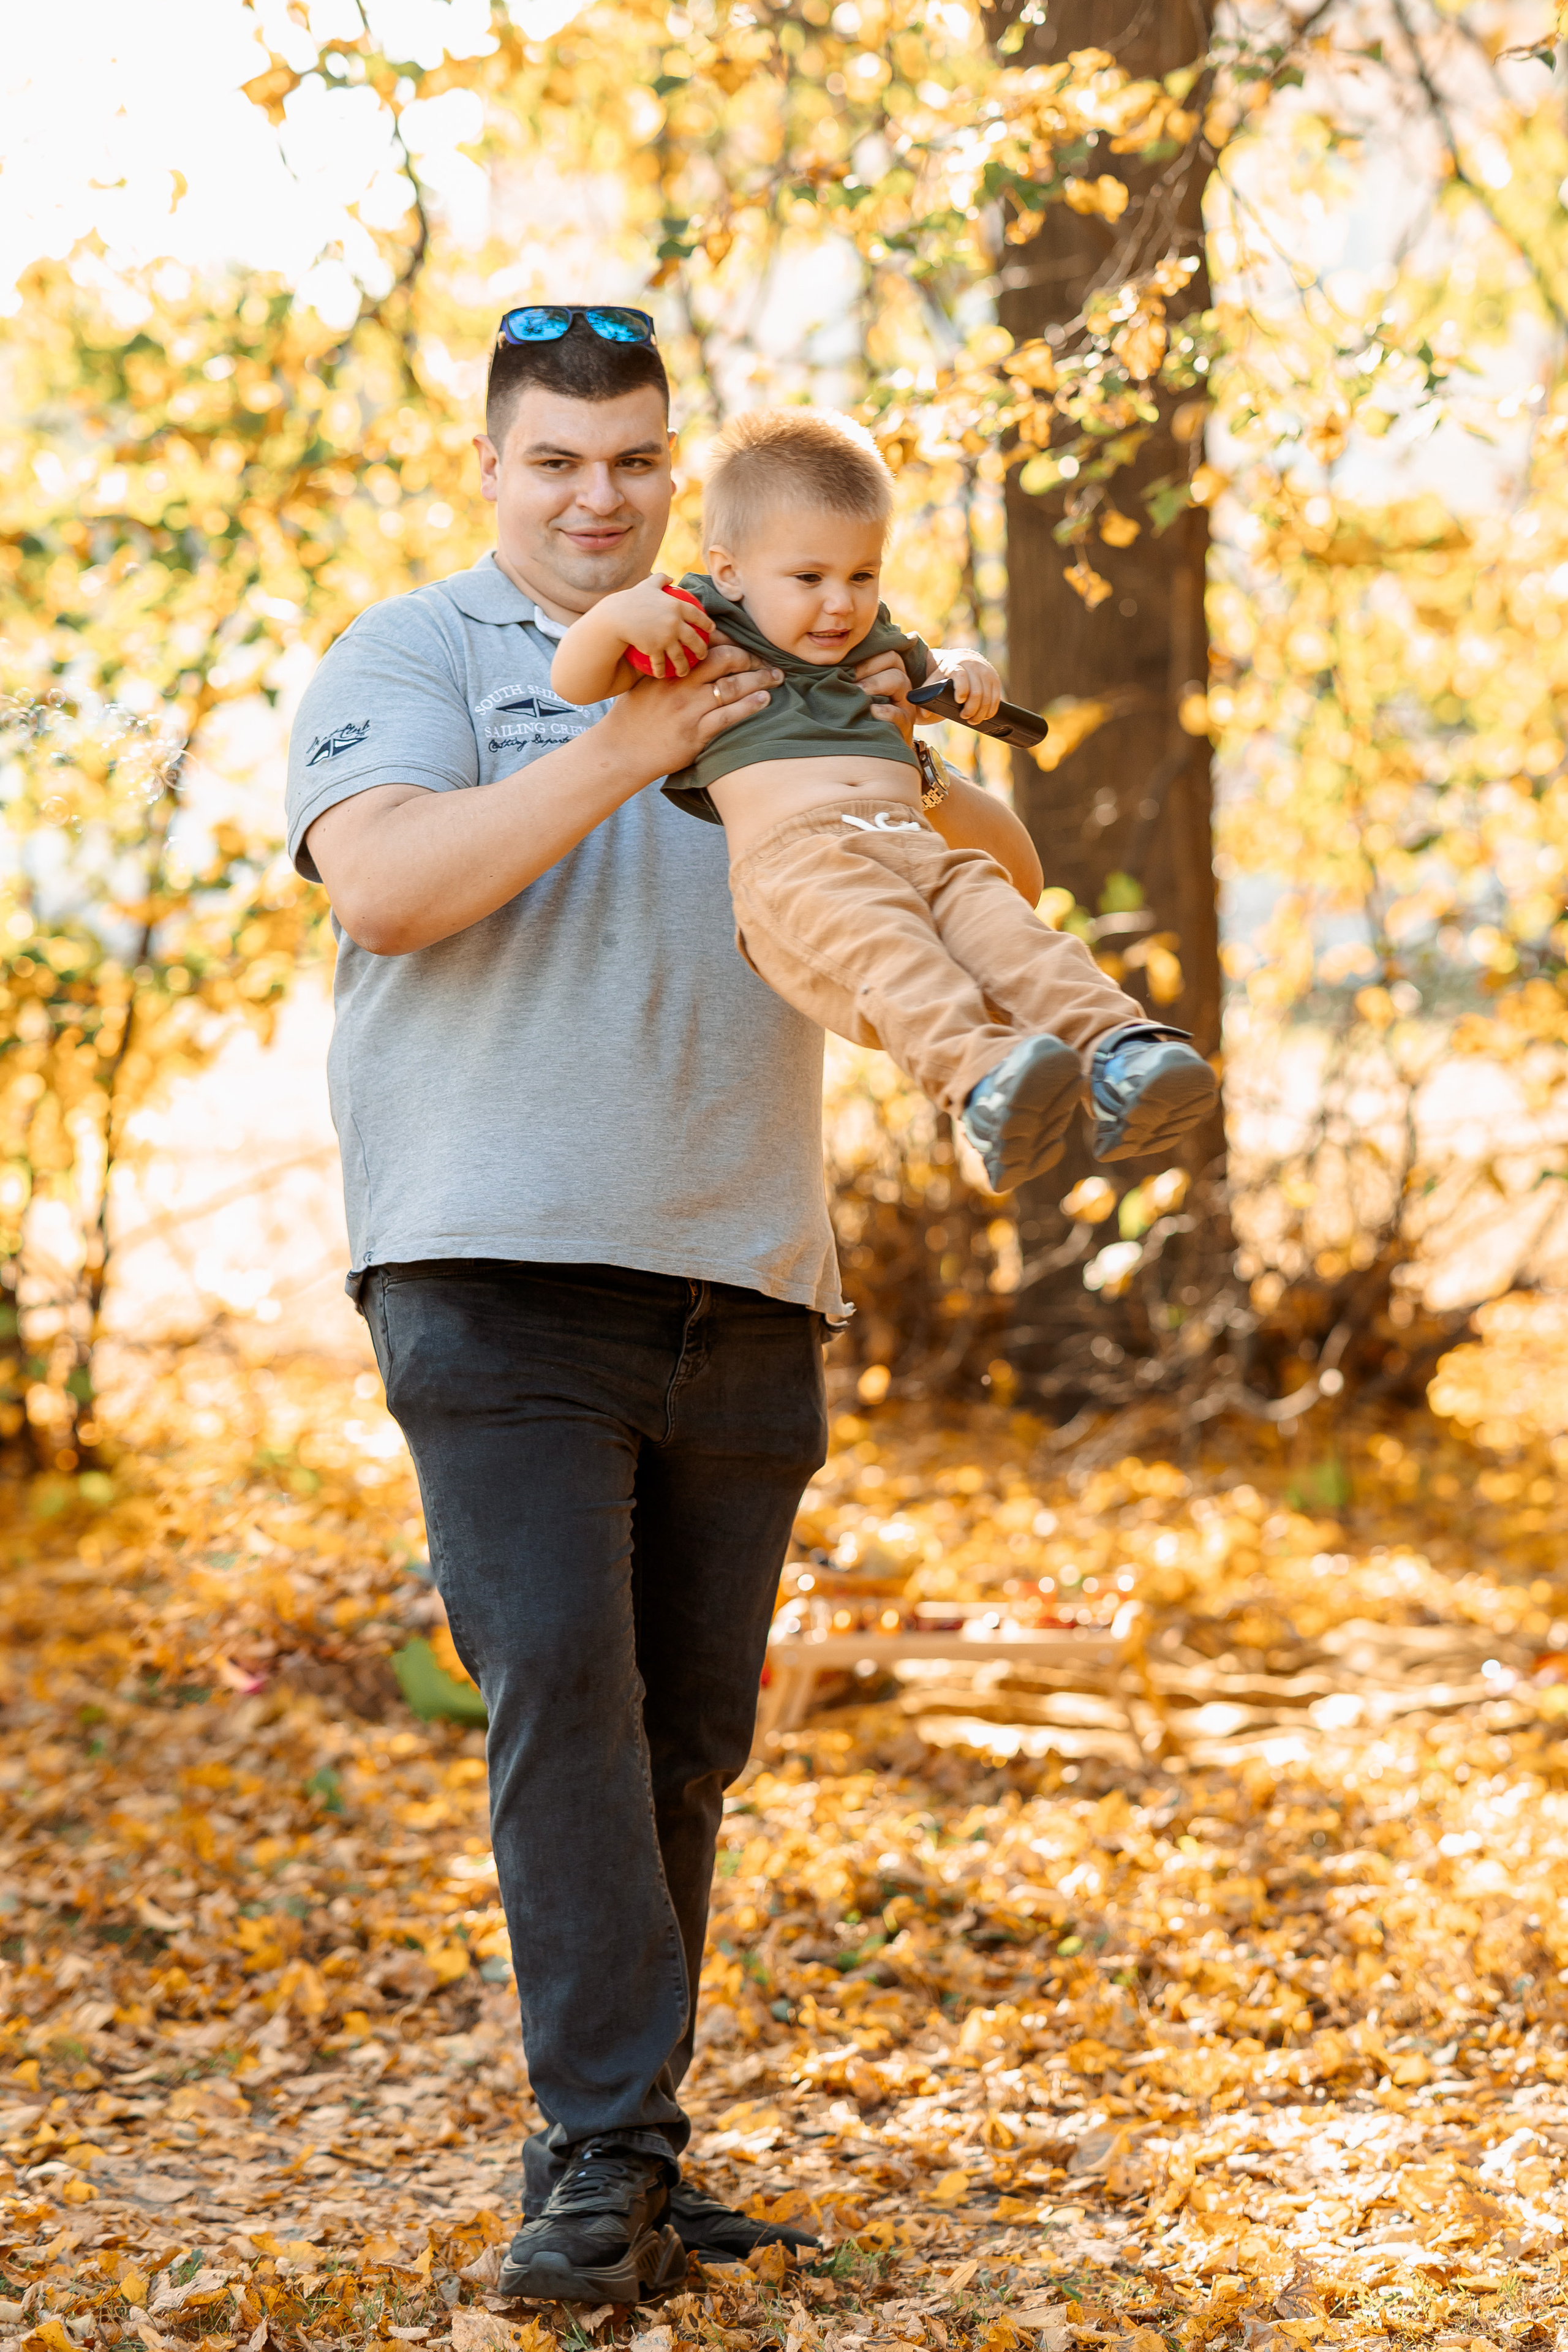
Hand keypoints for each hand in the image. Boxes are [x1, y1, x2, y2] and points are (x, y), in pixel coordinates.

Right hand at [602, 640, 780, 778]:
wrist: (621, 751)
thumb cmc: (633, 717)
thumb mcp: (645, 684)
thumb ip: (669, 670)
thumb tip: (691, 658)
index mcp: (671, 670)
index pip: (708, 646)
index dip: (732, 642)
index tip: (746, 645)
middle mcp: (682, 686)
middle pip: (726, 660)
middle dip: (752, 658)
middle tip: (767, 662)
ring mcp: (689, 709)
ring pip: (733, 687)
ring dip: (760, 680)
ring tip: (776, 678)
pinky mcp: (696, 733)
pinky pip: (729, 716)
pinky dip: (750, 706)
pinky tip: (764, 700)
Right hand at [618, 573, 713, 678]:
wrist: (616, 616)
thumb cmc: (631, 599)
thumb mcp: (648, 585)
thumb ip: (661, 579)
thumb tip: (670, 576)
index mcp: (677, 606)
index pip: (697, 616)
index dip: (706, 623)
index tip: (712, 629)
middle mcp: (675, 623)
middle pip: (694, 640)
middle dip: (701, 650)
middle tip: (702, 655)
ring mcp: (666, 637)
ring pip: (680, 656)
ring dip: (683, 667)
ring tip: (683, 672)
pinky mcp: (655, 649)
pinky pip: (660, 663)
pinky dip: (661, 671)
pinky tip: (661, 675)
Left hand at [853, 648, 915, 744]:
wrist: (873, 749)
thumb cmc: (859, 716)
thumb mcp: (855, 694)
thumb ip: (848, 679)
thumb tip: (825, 668)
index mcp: (889, 671)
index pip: (884, 652)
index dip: (866, 656)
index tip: (845, 665)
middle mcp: (900, 683)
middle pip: (893, 660)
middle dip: (868, 667)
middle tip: (849, 678)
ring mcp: (905, 703)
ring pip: (899, 681)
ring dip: (875, 683)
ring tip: (858, 692)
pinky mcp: (905, 723)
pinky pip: (899, 714)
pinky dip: (886, 712)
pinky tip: (871, 711)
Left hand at [930, 649, 1001, 723]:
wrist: (964, 658)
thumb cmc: (946, 673)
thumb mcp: (934, 678)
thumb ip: (926, 693)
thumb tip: (924, 714)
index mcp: (956, 665)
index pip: (961, 677)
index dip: (961, 689)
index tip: (959, 701)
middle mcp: (973, 667)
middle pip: (977, 692)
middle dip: (971, 709)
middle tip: (965, 717)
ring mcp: (986, 673)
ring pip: (987, 697)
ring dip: (981, 713)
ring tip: (973, 720)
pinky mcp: (995, 679)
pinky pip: (996, 698)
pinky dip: (991, 710)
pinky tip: (985, 716)